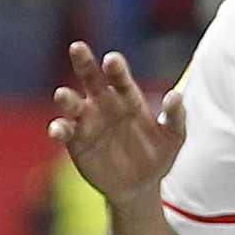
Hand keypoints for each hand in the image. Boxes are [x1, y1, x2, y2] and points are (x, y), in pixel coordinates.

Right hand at [49, 42, 184, 205]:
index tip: (112, 59)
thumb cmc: (158, 155)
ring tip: (63, 95)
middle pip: (91, 78)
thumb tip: (176, 95)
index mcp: (128, 97)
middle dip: (84, 63)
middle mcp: (104, 103)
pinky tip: (59, 129)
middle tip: (78, 48)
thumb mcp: (173, 137)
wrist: (140, 186)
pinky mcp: (75, 140)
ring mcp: (87, 121)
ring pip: (72, 102)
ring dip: (66, 97)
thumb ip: (175, 116)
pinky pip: (64, 130)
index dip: (116, 67)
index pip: (120, 77)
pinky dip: (59, 128)